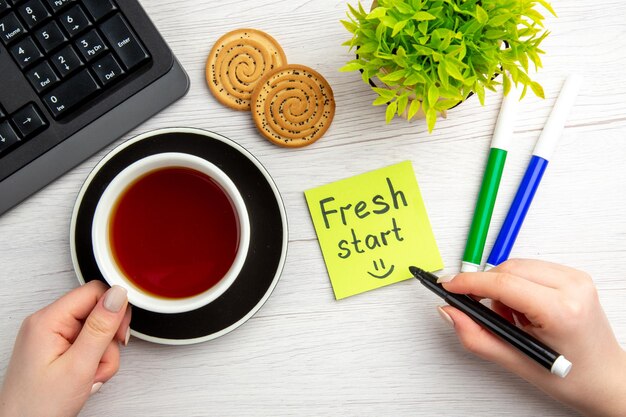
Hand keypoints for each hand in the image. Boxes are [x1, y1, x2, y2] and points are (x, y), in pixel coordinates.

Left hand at [0, 281, 131, 416]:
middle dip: (108, 339)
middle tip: (102, 359)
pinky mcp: (58, 350)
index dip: (113, 310)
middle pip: (97, 312)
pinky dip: (94, 362)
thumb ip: (100, 327)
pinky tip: (86, 378)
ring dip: (103, 356)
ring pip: (97, 332)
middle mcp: (48, 324)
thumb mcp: (79, 366)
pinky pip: (88, 346)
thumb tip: (118, 294)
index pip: (94, 292)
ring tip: (90, 376)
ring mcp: (52, 338)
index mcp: (48, 320)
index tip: (119, 333)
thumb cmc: (38, 406)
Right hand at [437, 259, 625, 416]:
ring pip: (516, 266)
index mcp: (562, 310)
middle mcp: (573, 287)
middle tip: (480, 313)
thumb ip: (477, 336)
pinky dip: (517, 286)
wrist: (607, 380)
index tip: (448, 286)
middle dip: (486, 289)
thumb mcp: (517, 363)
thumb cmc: (573, 377)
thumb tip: (450, 312)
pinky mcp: (574, 276)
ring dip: (502, 289)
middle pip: (507, 269)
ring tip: (511, 320)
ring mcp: (576, 278)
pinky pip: (529, 269)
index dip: (469, 283)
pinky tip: (523, 311)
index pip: (502, 284)